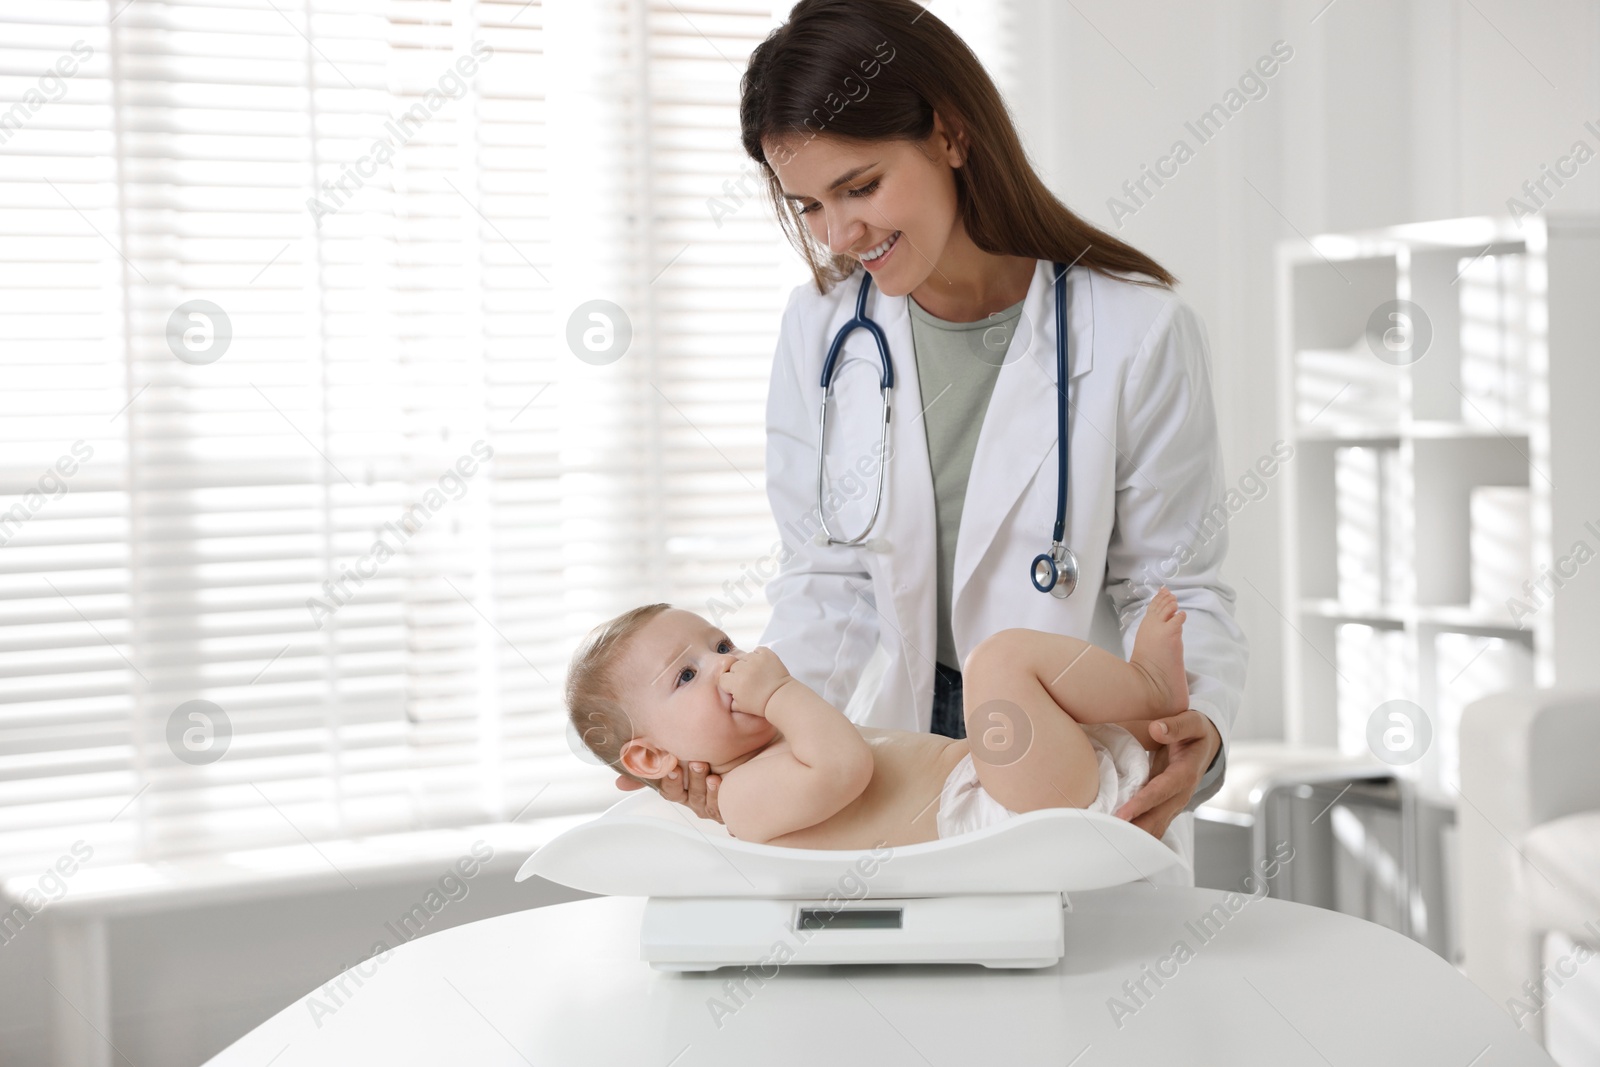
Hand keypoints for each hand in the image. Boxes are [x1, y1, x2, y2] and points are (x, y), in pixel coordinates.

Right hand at [613, 763, 723, 823]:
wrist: (740, 758)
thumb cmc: (706, 758)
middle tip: (694, 764)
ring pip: (706, 802)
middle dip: (691, 781)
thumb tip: (619, 783)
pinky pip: (724, 807)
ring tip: (710, 774)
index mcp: (681, 791)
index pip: (670, 791)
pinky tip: (722, 783)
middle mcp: (696, 800)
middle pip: (690, 796)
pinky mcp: (730, 807)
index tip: (671, 767)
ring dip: (707, 788)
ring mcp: (712, 805)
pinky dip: (722, 796)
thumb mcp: (677, 759)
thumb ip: (648, 768)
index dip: (670, 781)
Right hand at [718, 646, 791, 716]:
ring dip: (748, 663)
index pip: (723, 678)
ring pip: (745, 657)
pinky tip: (762, 665)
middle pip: (733, 667)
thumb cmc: (761, 704)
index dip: (730, 683)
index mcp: (735, 683)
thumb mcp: (741, 707)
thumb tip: (726, 694)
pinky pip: (757, 650)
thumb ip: (729, 700)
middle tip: (748, 680)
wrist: (782, 698)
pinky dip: (759, 655)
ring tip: (756, 673)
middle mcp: (744, 669)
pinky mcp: (767, 654)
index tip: (737, 687)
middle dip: (739, 673)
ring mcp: (756, 660)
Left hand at [1114, 709, 1219, 839]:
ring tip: (1107, 839)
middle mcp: (1180, 795)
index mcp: (1186, 774)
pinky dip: (1135, 832)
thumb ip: (1176, 725)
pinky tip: (1115, 834)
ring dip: (1133, 835)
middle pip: (1156, 819)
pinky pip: (1150, 823)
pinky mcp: (1164, 806)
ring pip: (1154, 827)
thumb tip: (1157, 729)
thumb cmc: (1196, 732)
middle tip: (1106, 835)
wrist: (1205, 746)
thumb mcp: (1192, 721)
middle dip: (1134, 830)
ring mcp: (1172, 804)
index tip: (1122, 814)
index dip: (1142, 804)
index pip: (1161, 792)